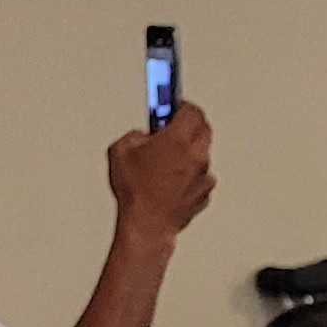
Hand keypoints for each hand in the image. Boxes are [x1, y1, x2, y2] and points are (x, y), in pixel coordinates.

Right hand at [105, 102, 215, 237]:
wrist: (147, 223)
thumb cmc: (135, 190)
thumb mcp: (121, 149)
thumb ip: (137, 134)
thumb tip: (145, 136)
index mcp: (178, 140)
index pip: (192, 111)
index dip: (183, 105)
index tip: (175, 103)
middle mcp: (196, 157)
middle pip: (204, 129)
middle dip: (190, 123)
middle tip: (174, 125)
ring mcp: (203, 176)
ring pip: (203, 154)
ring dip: (189, 150)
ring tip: (167, 158)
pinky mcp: (205, 193)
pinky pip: (201, 176)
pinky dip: (191, 173)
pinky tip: (171, 179)